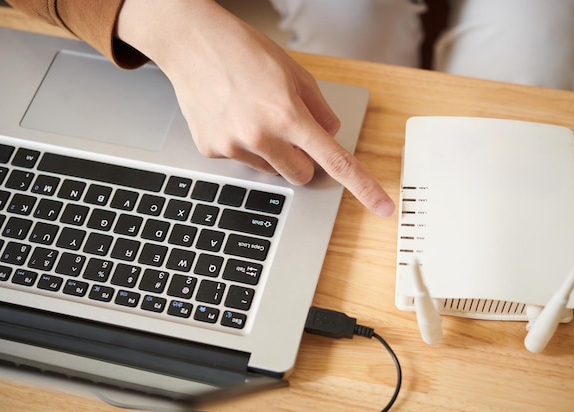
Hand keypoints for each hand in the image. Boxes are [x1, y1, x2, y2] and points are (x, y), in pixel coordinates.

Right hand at [116, 0, 394, 216]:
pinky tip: (231, 117)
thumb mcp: (296, 73)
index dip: (363, 187)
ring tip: (252, 114)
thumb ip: (320, 110)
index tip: (382, 207)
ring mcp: (233, 146)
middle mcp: (261, 136)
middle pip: (301, 176)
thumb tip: (331, 138)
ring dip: (271, 152)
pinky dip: (242, 145)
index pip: (336, 161)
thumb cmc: (245, 51)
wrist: (192, 42)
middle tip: (289, 132)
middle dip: (303, 161)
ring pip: (270, 170)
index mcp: (289, 115)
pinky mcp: (211, 150)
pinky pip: (241, 161)